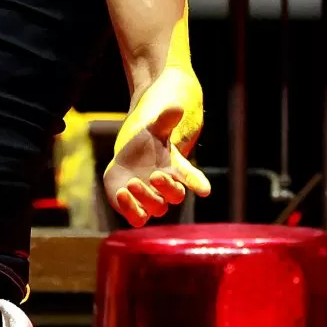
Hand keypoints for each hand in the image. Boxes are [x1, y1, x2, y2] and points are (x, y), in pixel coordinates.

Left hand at [103, 69, 211, 226]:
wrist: (129, 159)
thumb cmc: (148, 144)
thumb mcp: (155, 129)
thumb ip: (165, 121)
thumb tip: (176, 108)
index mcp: (176, 170)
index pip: (192, 178)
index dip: (198, 183)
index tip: (205, 189)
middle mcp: (167, 189)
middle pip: (175, 195)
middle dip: (167, 187)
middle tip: (155, 175)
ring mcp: (152, 202)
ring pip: (157, 208)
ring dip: (146, 197)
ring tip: (132, 182)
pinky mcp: (135, 210)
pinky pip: (137, 218)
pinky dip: (130, 209)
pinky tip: (121, 193)